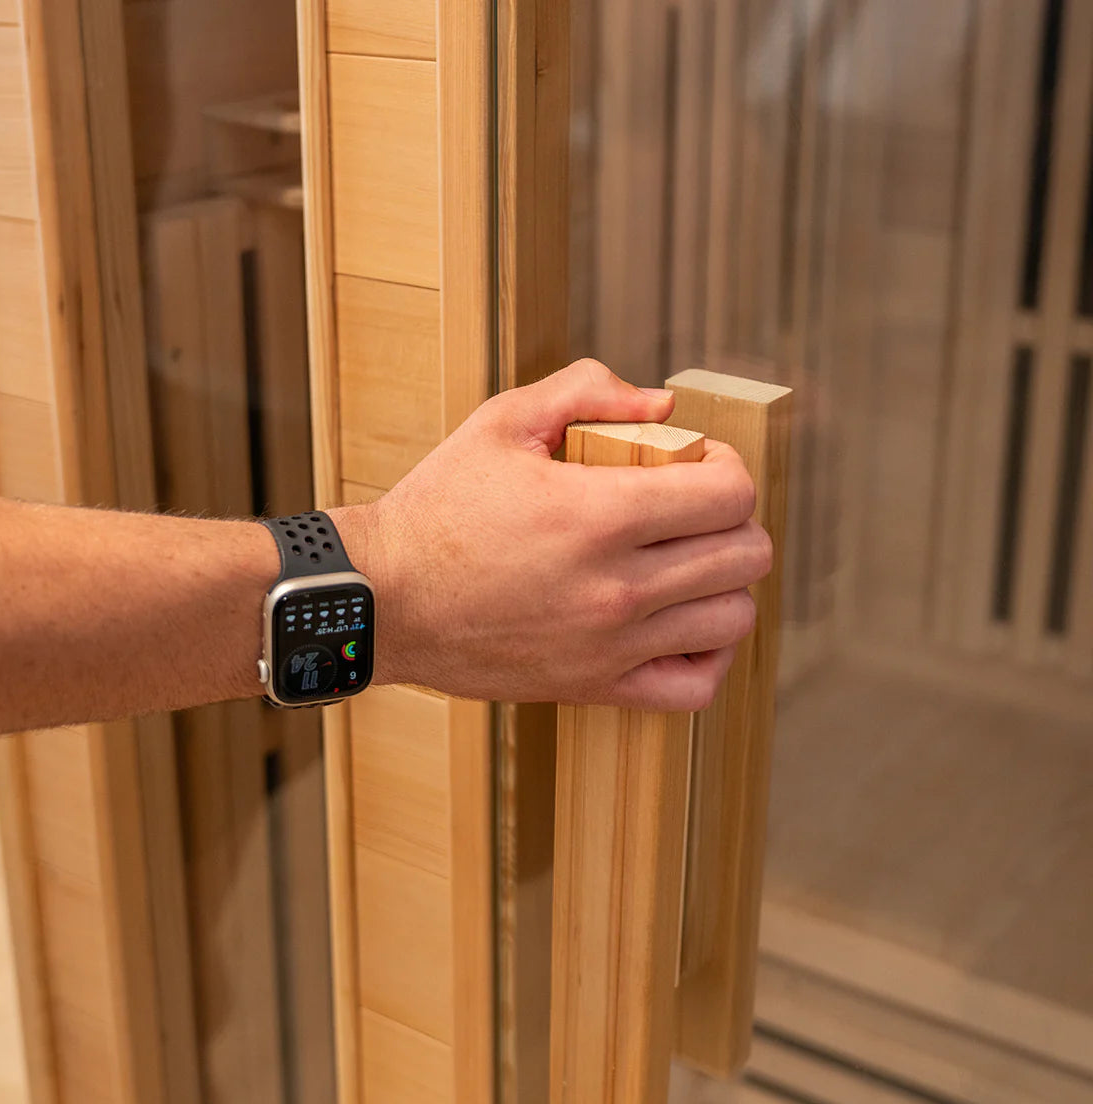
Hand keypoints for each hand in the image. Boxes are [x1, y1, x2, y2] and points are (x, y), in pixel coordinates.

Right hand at [332, 359, 771, 710]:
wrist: (383, 601)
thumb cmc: (438, 509)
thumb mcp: (500, 424)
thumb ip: (585, 390)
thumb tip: (663, 404)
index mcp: (599, 514)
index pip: (730, 495)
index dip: (730, 469)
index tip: (700, 465)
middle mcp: (617, 586)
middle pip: (746, 556)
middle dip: (734, 521)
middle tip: (695, 511)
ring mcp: (610, 645)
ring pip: (733, 619)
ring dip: (726, 585)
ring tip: (689, 566)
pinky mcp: (595, 686)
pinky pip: (695, 688)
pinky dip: (708, 656)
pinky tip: (681, 627)